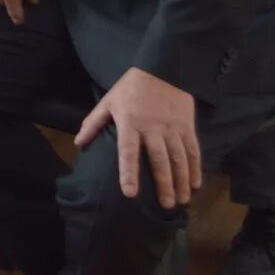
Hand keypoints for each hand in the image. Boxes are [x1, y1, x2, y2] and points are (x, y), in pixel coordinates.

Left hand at [75, 67, 200, 209]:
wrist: (162, 68)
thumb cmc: (130, 88)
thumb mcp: (108, 102)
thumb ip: (94, 123)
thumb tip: (79, 143)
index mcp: (130, 123)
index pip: (128, 152)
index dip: (128, 172)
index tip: (130, 193)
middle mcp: (152, 128)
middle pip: (159, 160)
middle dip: (164, 184)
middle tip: (167, 206)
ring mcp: (172, 127)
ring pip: (179, 158)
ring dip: (182, 181)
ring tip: (182, 200)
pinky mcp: (187, 125)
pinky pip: (193, 149)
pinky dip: (195, 167)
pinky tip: (195, 183)